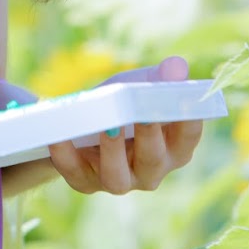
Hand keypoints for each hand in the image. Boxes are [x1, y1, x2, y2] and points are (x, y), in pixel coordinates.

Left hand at [46, 55, 204, 195]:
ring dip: (113, 150)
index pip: (188, 138)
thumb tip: (177, 67)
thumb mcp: (139, 86)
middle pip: (153, 160)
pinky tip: (59, 136)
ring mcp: (118, 181)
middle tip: (144, 113)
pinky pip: (74, 171)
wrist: (80, 125)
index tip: (184, 100)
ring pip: (117, 177)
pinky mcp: (84, 182)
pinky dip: (66, 154)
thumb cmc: (121, 105)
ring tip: (108, 125)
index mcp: (173, 148)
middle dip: (149, 135)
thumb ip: (158, 78)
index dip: (188, 120)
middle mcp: (150, 171)